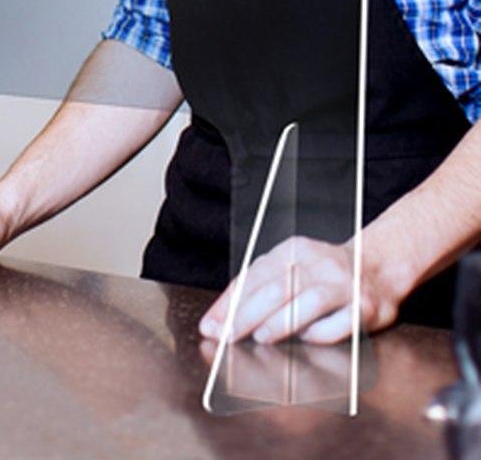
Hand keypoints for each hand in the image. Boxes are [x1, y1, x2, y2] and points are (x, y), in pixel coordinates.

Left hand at [198, 235, 402, 345]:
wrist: (379, 265)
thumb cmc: (323, 273)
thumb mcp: (291, 267)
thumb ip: (260, 288)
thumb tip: (223, 319)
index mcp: (292, 250)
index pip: (253, 276)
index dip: (229, 303)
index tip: (210, 325)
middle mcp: (316, 263)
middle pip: (276, 288)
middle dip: (247, 314)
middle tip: (226, 336)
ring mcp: (342, 283)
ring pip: (307, 301)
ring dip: (281, 321)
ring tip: (260, 337)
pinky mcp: (365, 306)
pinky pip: (340, 321)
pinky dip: (320, 332)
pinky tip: (305, 339)